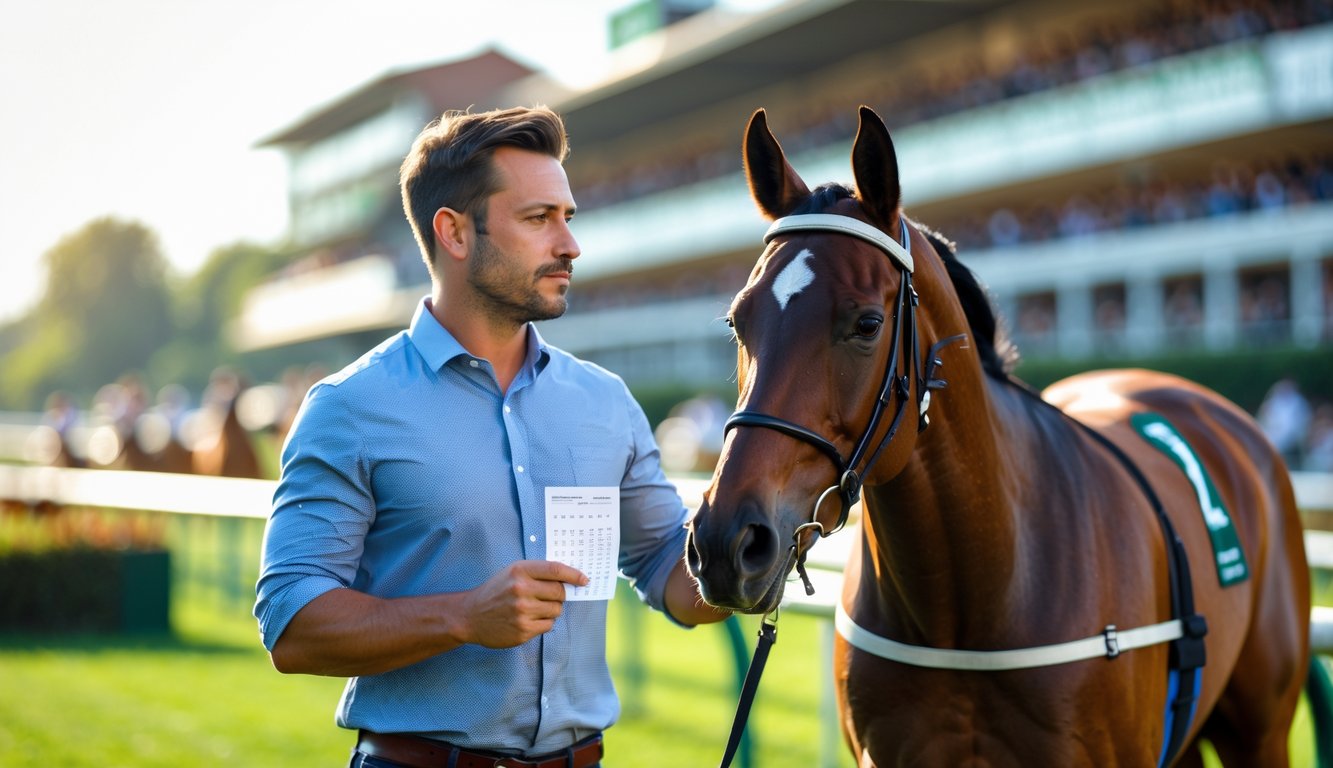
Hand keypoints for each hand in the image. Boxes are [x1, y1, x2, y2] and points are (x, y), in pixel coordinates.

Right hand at [457, 561, 587, 647]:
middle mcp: (521, 589)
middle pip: (560, 592)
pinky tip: (528, 619)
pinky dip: (543, 623)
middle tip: (549, 596)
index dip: (574, 574)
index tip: (584, 580)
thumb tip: (569, 578)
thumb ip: (537, 573)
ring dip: (551, 610)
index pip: (555, 570)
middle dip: (560, 595)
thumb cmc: (495, 591)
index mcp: (520, 571)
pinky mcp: (523, 630)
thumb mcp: (512, 573)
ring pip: (556, 610)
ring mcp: (522, 611)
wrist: (470, 616)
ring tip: (533, 608)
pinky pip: (548, 626)